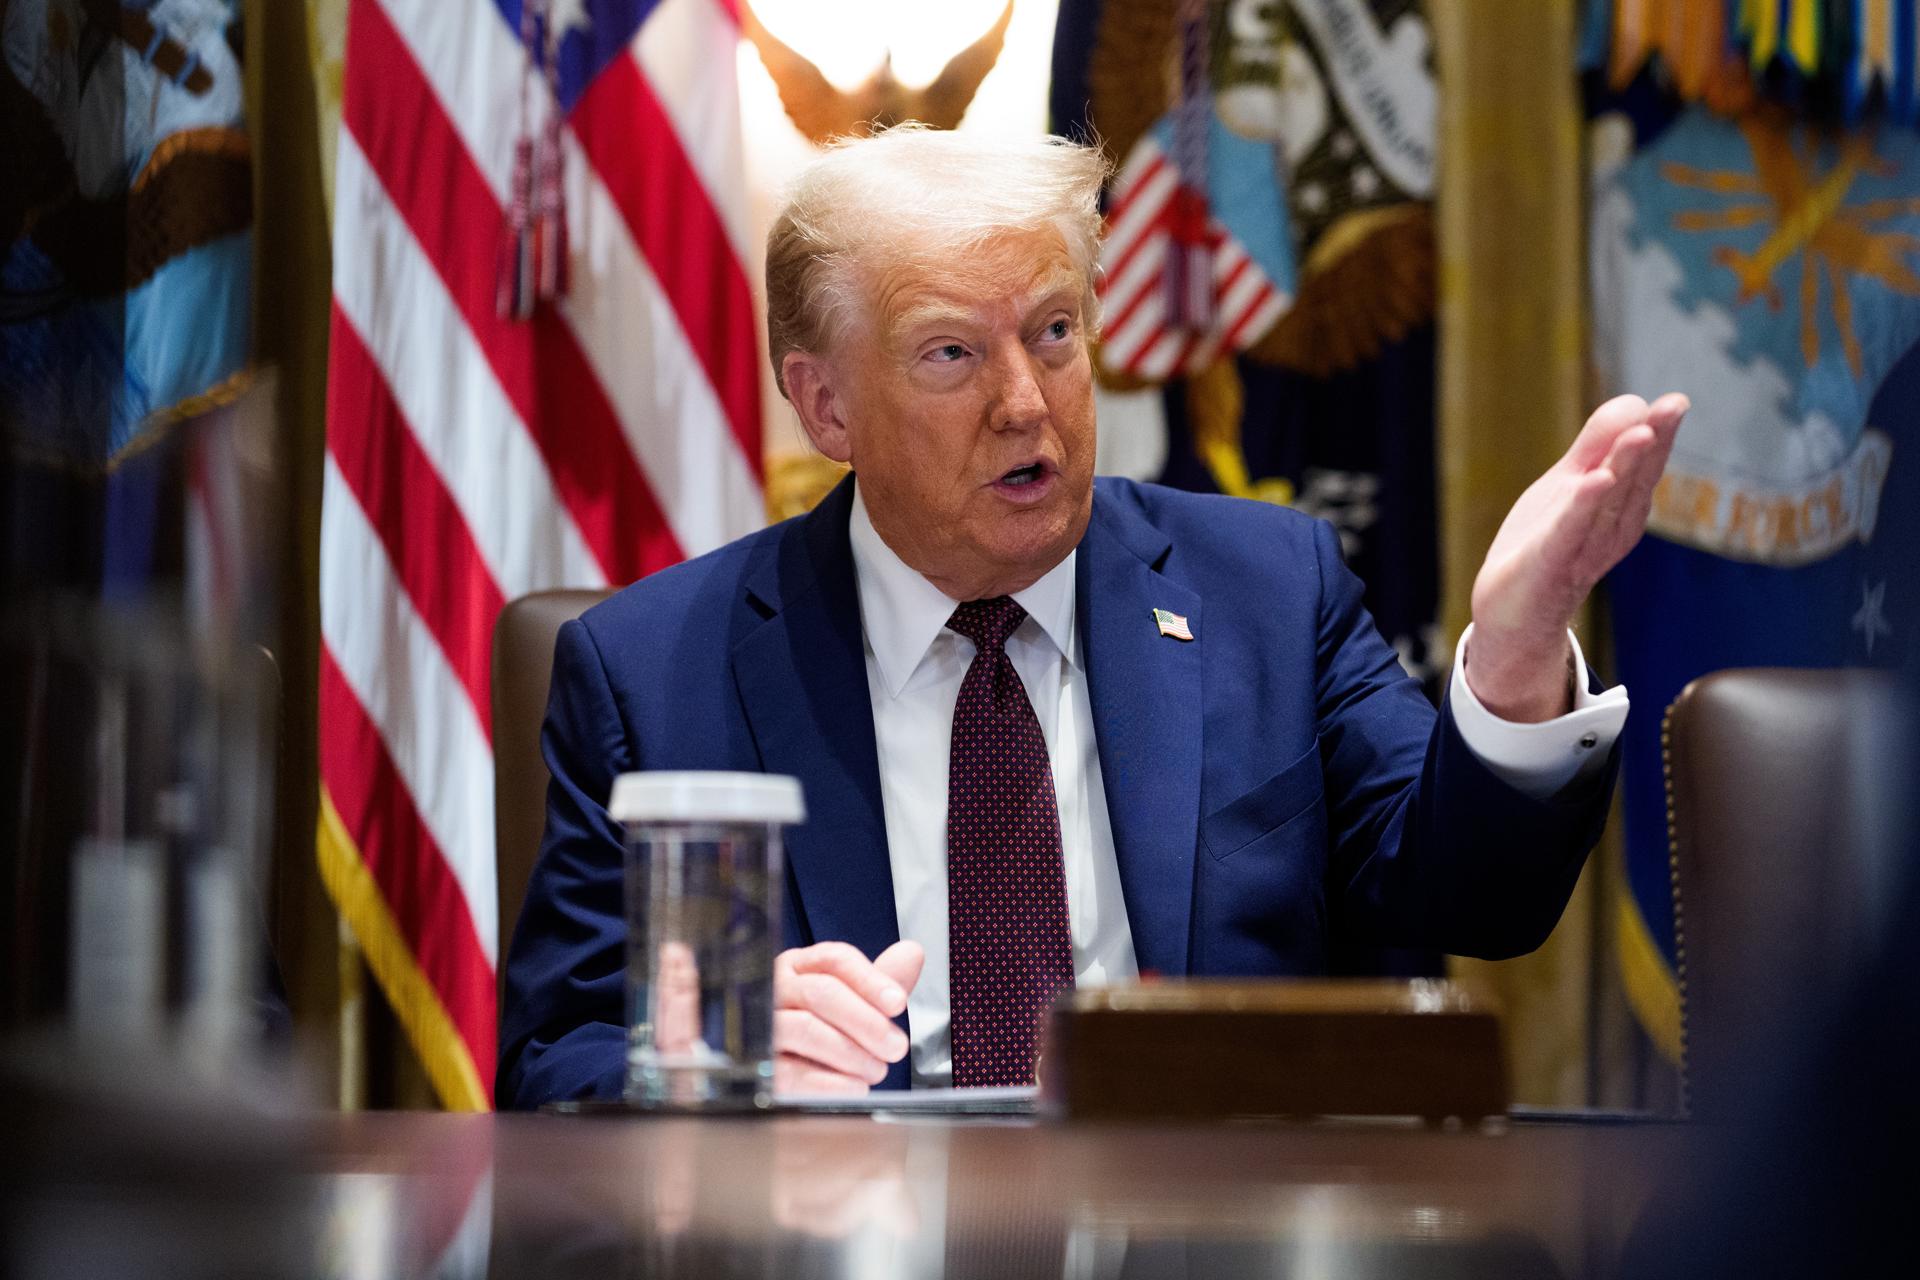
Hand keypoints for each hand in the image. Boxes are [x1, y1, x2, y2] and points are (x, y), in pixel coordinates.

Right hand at [773, 939, 923, 1095]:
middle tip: (896, 1046)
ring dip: (852, 1052)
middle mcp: (775, 989)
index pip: (835, 959)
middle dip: (867, 1021)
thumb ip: (883, 980)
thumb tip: (912, 952)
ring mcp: (763, 1028)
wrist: (792, 1074)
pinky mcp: (763, 1069)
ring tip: (876, 1070)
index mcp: (799, 966)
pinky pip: (794, 1072)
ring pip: (807, 1029)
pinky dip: (833, 1083)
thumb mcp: (854, 1001)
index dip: (871, 980)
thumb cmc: (826, 1029)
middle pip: (822, 992)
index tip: (898, 1003)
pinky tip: (856, 1087)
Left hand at [1468, 392, 1687, 721]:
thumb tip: (1636, 401)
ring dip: (1624, 466)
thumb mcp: (1572, 484)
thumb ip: (1599, 445)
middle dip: (1654, 443)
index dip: (1661, 432)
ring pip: (1607, 501)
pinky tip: (1595, 480)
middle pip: (1635, 479)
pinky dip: (1583, 506)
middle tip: (1673, 407)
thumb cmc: (1547, 542)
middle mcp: (1612, 527)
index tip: (1677, 401)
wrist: (1514, 611)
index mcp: (1622, 506)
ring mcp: (1584, 546)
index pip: (1645, 464)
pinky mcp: (1551, 562)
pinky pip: (1570, 531)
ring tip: (1640, 434)